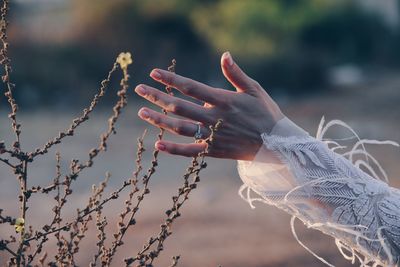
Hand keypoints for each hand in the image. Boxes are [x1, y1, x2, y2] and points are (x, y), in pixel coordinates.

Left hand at [135, 52, 283, 159]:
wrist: (276, 143)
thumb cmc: (265, 112)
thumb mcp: (253, 89)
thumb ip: (236, 73)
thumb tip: (224, 54)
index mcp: (223, 100)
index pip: (190, 87)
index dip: (171, 79)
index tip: (154, 73)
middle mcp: (214, 118)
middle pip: (179, 107)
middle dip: (157, 97)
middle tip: (140, 89)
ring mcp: (212, 136)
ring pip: (180, 128)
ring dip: (159, 120)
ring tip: (142, 112)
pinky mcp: (213, 151)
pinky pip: (190, 152)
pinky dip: (173, 150)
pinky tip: (157, 145)